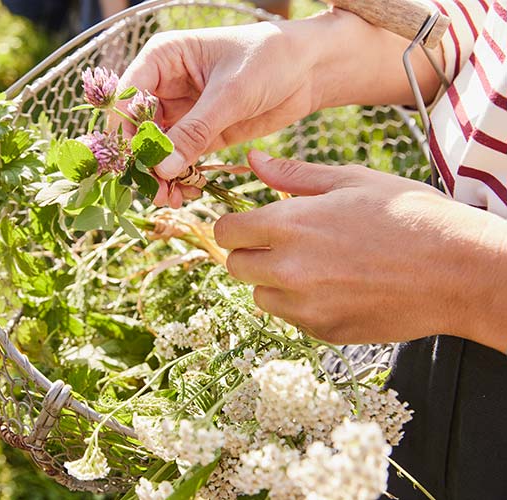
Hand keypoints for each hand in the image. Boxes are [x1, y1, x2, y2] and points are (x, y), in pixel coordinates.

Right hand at [117, 21, 320, 206]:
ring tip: (170, 199)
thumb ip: (195, 131)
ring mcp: (181, 112)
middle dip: (144, 161)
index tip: (136, 162)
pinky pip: (179, 160)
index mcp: (163, 58)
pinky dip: (179, 178)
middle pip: (137, 129)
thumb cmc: (270, 59)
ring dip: (160, 176)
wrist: (310, 70)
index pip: (128, 95)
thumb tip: (163, 168)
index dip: (125, 130)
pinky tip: (187, 193)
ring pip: (156, 150)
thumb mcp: (231, 94)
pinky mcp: (199, 134)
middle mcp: (164, 85)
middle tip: (154, 190)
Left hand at [215, 151, 506, 350]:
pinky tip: (337, 287)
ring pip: (260, 295)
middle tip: (284, 243)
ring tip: (316, 265)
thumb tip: (252, 161)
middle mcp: (288, 269)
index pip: (226, 231)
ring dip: (274, 282)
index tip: (251, 224)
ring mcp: (304, 306)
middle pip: (236, 266)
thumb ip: (293, 174)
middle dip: (251, 252)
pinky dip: (301, 304)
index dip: (234, 226)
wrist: (460, 271)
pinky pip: (291, 317)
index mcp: (290, 225)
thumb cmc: (411, 217)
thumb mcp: (353, 181)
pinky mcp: (322, 331)